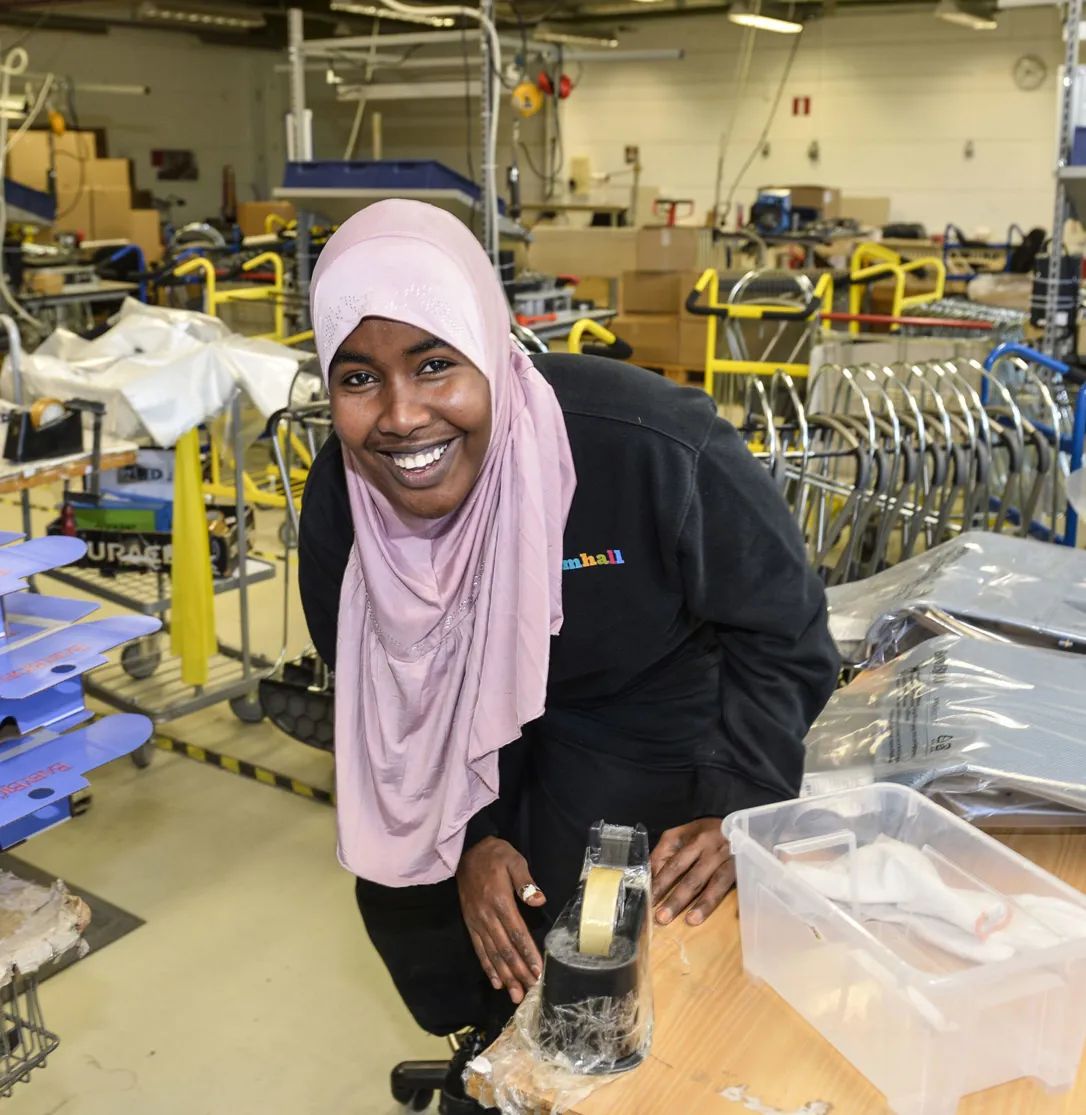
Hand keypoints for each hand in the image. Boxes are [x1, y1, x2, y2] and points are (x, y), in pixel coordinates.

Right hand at [457, 837, 545, 1003]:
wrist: (466, 850)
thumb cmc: (495, 855)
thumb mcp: (513, 860)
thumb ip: (525, 881)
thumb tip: (539, 900)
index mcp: (500, 901)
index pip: (517, 933)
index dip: (528, 954)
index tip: (538, 972)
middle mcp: (487, 916)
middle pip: (505, 949)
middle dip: (519, 973)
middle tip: (531, 992)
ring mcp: (477, 921)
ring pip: (492, 954)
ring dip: (504, 976)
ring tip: (515, 995)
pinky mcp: (470, 922)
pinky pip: (479, 948)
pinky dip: (487, 967)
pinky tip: (496, 981)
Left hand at [650, 818, 734, 926]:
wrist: (737, 826)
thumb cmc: (703, 834)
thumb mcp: (680, 835)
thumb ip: (663, 854)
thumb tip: (651, 877)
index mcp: (694, 840)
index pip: (675, 864)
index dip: (661, 883)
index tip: (651, 901)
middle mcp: (713, 850)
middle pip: (693, 877)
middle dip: (677, 899)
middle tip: (663, 918)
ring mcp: (731, 859)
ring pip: (717, 883)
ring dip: (704, 903)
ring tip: (691, 920)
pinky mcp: (745, 870)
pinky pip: (743, 887)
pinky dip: (741, 902)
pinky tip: (734, 917)